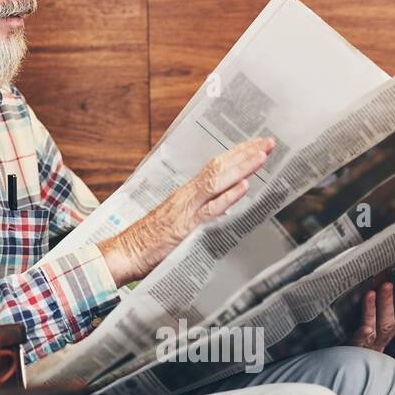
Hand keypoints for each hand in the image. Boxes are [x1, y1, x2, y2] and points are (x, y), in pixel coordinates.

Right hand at [99, 137, 275, 286]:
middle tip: (268, 142)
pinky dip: (228, 196)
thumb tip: (222, 209)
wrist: (125, 252)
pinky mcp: (186, 227)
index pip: (214, 167)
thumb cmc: (148, 241)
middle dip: (245, 154)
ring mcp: (187, 209)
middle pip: (219, 168)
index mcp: (186, 194)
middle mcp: (187, 196)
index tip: (256, 145)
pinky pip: (210, 209)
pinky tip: (244, 186)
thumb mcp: (177, 222)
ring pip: (217, 182)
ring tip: (262, 155)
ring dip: (242, 167)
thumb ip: (199, 213)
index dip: (236, 155)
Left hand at [352, 277, 394, 351]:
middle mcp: (383, 335)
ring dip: (374, 310)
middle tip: (386, 283)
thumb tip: (382, 280)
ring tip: (370, 294)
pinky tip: (365, 329)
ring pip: (375, 326)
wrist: (354, 365)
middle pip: (389, 318)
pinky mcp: (355, 348)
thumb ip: (382, 306)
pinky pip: (359, 342)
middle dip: (388, 300)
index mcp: (390, 327)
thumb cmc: (365, 337)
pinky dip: (362, 335)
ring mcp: (370, 343)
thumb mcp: (377, 322)